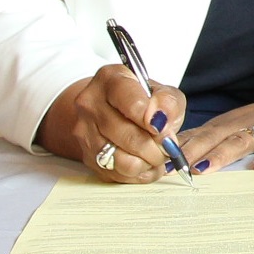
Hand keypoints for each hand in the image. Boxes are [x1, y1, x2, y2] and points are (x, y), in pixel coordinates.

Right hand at [38, 66, 187, 183]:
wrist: (115, 111)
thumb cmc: (143, 100)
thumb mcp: (163, 92)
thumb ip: (168, 102)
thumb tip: (160, 120)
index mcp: (110, 79)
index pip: (129, 100)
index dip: (151, 118)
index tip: (163, 128)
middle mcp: (90, 104)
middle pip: (126, 134)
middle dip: (155, 146)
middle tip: (168, 146)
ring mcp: (84, 132)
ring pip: (121, 159)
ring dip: (147, 163)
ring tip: (158, 155)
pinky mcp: (87, 157)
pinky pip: (117, 174)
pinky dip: (138, 174)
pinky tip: (147, 164)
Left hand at [178, 69, 253, 173]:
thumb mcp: (234, 127)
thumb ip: (206, 140)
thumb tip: (170, 158)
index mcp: (226, 124)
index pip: (196, 135)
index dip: (174, 148)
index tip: (154, 162)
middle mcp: (242, 124)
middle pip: (212, 136)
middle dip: (190, 151)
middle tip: (171, 168)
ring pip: (241, 141)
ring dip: (220, 154)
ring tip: (203, 168)